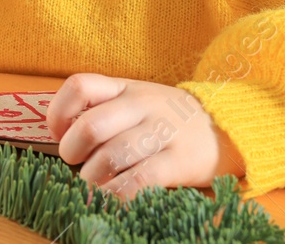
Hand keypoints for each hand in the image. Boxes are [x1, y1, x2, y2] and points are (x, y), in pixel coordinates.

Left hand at [44, 74, 243, 198]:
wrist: (226, 128)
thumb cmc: (166, 119)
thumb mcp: (135, 101)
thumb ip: (102, 110)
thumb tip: (60, 136)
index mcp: (125, 88)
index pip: (80, 85)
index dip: (58, 112)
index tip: (58, 133)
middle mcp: (142, 105)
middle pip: (90, 126)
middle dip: (72, 152)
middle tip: (77, 164)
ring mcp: (162, 132)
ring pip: (112, 156)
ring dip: (94, 178)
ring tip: (95, 184)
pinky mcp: (180, 161)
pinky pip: (140, 180)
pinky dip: (119, 194)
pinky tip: (114, 199)